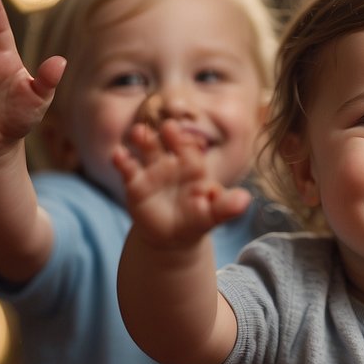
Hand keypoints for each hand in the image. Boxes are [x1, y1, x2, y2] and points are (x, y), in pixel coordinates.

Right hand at [113, 119, 251, 248]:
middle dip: (168, 134)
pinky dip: (121, 160)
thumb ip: (226, 207)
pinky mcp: (134, 182)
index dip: (189, 143)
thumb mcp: (212, 216)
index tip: (187, 136)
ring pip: (147, 149)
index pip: (193, 150)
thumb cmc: (196, 220)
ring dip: (143, 140)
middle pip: (169, 143)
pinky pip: (127, 168)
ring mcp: (152, 169)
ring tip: (138, 133)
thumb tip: (245, 200)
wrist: (171, 236)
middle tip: (167, 127)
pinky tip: (117, 155)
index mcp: (194, 166)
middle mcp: (173, 162)